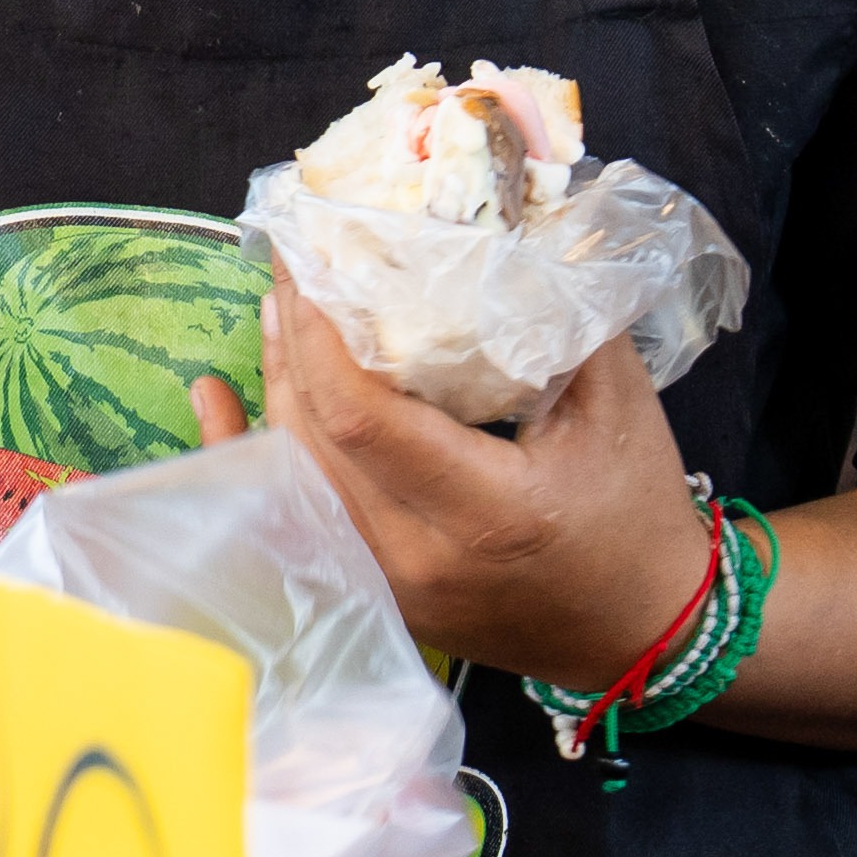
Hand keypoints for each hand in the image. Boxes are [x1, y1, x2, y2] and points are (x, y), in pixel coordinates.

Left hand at [256, 295, 719, 697]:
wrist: (641, 633)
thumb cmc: (636, 515)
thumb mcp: (616, 403)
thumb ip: (559, 315)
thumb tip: (507, 223)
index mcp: (486, 511)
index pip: (362, 417)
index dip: (319, 335)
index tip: (311, 262)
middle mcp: (417, 556)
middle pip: (315, 439)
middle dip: (292, 343)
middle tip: (292, 268)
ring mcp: (387, 585)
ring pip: (296, 474)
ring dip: (278, 385)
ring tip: (278, 312)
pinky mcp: (374, 594)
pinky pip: (295, 514)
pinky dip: (252, 452)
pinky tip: (215, 399)